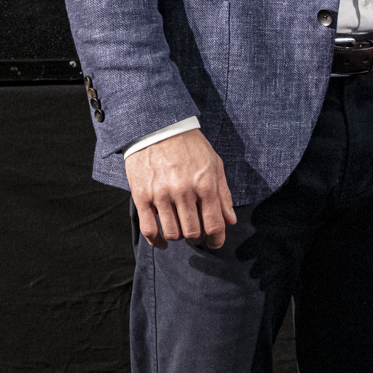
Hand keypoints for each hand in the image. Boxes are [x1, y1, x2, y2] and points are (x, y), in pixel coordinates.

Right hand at [125, 127, 235, 248]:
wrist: (158, 129)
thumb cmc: (190, 147)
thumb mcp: (215, 164)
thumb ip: (223, 194)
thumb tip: (230, 220)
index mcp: (205, 184)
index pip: (214, 224)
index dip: (217, 239)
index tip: (216, 243)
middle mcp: (183, 192)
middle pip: (193, 232)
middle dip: (198, 239)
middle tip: (198, 236)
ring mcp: (161, 195)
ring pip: (172, 233)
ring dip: (179, 238)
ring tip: (182, 232)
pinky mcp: (142, 197)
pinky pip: (148, 229)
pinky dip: (156, 241)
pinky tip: (162, 242)